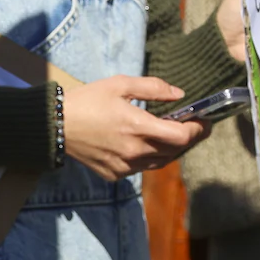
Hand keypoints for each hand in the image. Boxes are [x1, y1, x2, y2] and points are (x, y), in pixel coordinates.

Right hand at [64, 76, 208, 180]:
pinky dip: (149, 158)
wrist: (55, 125)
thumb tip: (179, 94)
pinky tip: (144, 145)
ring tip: (172, 136)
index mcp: (138, 126)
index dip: (198, 129)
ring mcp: (125, 166)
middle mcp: (135, 151)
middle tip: (193, 126)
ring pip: (160, 163)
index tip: (204, 121)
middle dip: (189, 139)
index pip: (181, 136)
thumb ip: (152, 88)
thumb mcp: (118, 84)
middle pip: (175, 151)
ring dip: (170, 150)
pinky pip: (141, 169)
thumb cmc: (87, 100)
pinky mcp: (115, 174)